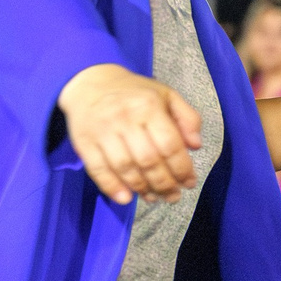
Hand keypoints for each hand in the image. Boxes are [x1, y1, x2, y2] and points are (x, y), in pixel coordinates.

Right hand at [59, 62, 201, 203]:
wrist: (90, 82)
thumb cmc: (134, 93)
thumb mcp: (166, 95)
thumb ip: (188, 117)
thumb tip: (196, 145)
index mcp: (148, 105)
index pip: (169, 145)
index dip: (182, 169)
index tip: (189, 182)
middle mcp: (125, 118)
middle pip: (148, 160)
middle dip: (164, 184)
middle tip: (173, 196)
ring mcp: (102, 130)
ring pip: (125, 168)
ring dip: (142, 188)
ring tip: (154, 197)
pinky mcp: (84, 141)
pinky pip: (98, 169)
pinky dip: (112, 187)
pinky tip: (126, 198)